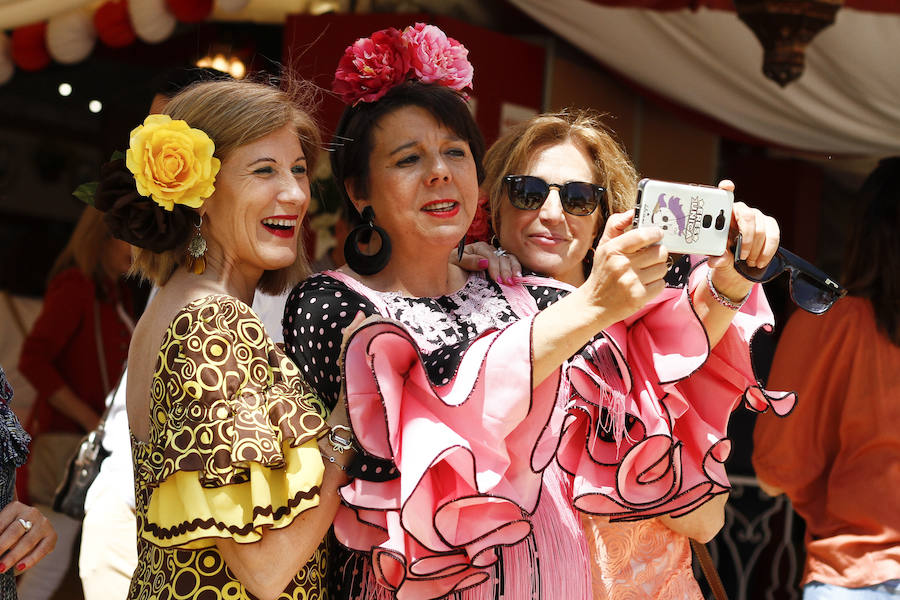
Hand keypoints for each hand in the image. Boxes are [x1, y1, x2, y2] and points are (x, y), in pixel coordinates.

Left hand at [0, 501, 55, 575]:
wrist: (28, 531)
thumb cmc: (8, 532)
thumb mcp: (2, 529)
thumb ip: (0, 534)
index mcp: (15, 507)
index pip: (0, 524)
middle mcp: (32, 513)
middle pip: (14, 532)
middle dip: (1, 547)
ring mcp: (44, 524)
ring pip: (27, 542)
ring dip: (12, 557)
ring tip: (1, 568)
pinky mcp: (52, 536)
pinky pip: (42, 550)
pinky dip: (30, 561)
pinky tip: (19, 568)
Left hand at [455, 241, 521, 284]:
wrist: (448, 286)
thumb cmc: (449, 274)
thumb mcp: (454, 264)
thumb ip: (469, 261)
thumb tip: (485, 262)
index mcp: (476, 248)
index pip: (490, 254)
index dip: (494, 266)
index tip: (495, 278)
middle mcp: (487, 253)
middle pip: (501, 257)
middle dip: (505, 270)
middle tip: (507, 282)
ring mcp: (495, 261)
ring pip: (509, 260)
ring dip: (513, 270)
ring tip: (515, 280)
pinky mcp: (500, 270)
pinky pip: (512, 265)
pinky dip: (516, 270)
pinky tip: (518, 278)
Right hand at [582, 211, 667, 322]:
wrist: (594, 304)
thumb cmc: (602, 273)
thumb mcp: (603, 247)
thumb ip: (616, 226)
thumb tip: (632, 212)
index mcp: (613, 250)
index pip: (642, 235)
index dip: (655, 233)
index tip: (658, 234)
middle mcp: (622, 265)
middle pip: (659, 251)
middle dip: (657, 253)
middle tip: (649, 257)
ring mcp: (631, 282)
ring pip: (662, 267)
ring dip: (657, 269)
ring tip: (644, 272)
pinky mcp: (639, 297)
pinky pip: (661, 284)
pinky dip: (655, 284)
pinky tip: (643, 284)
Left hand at [707, 180, 779, 300]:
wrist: (738, 266)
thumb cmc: (725, 256)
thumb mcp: (718, 258)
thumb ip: (718, 258)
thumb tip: (716, 261)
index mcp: (724, 215)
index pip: (724, 196)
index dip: (726, 189)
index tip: (727, 186)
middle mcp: (741, 211)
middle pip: (747, 216)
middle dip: (746, 239)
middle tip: (742, 256)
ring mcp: (757, 216)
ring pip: (761, 229)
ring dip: (756, 249)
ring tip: (750, 262)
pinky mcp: (770, 224)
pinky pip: (773, 236)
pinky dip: (767, 251)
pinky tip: (761, 261)